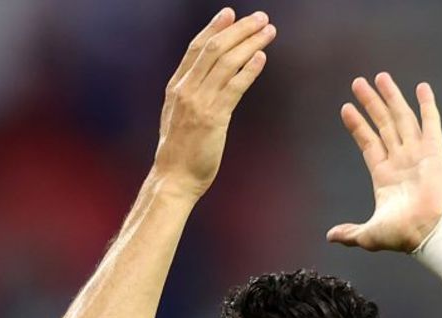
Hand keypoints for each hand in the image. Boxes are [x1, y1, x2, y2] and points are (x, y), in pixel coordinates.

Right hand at [152, 8, 276, 199]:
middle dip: (239, 29)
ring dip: (250, 44)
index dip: (213, 27)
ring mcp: (199, 103)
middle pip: (214, 48)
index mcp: (176, 87)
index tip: (229, 13)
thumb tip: (206, 80)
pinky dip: (249, 70)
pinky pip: (234, 87)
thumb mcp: (178, 115)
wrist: (173, 178)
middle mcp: (186, 90)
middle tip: (260, 18)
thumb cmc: (179, 151)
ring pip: (227, 63)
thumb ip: (190, 95)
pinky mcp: (214, 118)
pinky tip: (261, 58)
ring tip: (268, 32)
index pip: (196, 48)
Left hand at [328, 73, 441, 252]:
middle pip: (383, 124)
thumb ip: (350, 232)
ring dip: (392, 97)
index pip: (368, 142)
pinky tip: (421, 88)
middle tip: (358, 82)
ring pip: (402, 119)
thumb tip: (331, 236)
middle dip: (371, 103)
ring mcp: (418, 155)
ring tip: (381, 76)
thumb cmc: (402, 235)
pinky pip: (432, 124)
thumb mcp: (369, 234)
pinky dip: (427, 106)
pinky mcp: (435, 153)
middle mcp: (400, 161)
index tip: (346, 107)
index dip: (357, 125)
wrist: (428, 233)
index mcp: (384, 175)